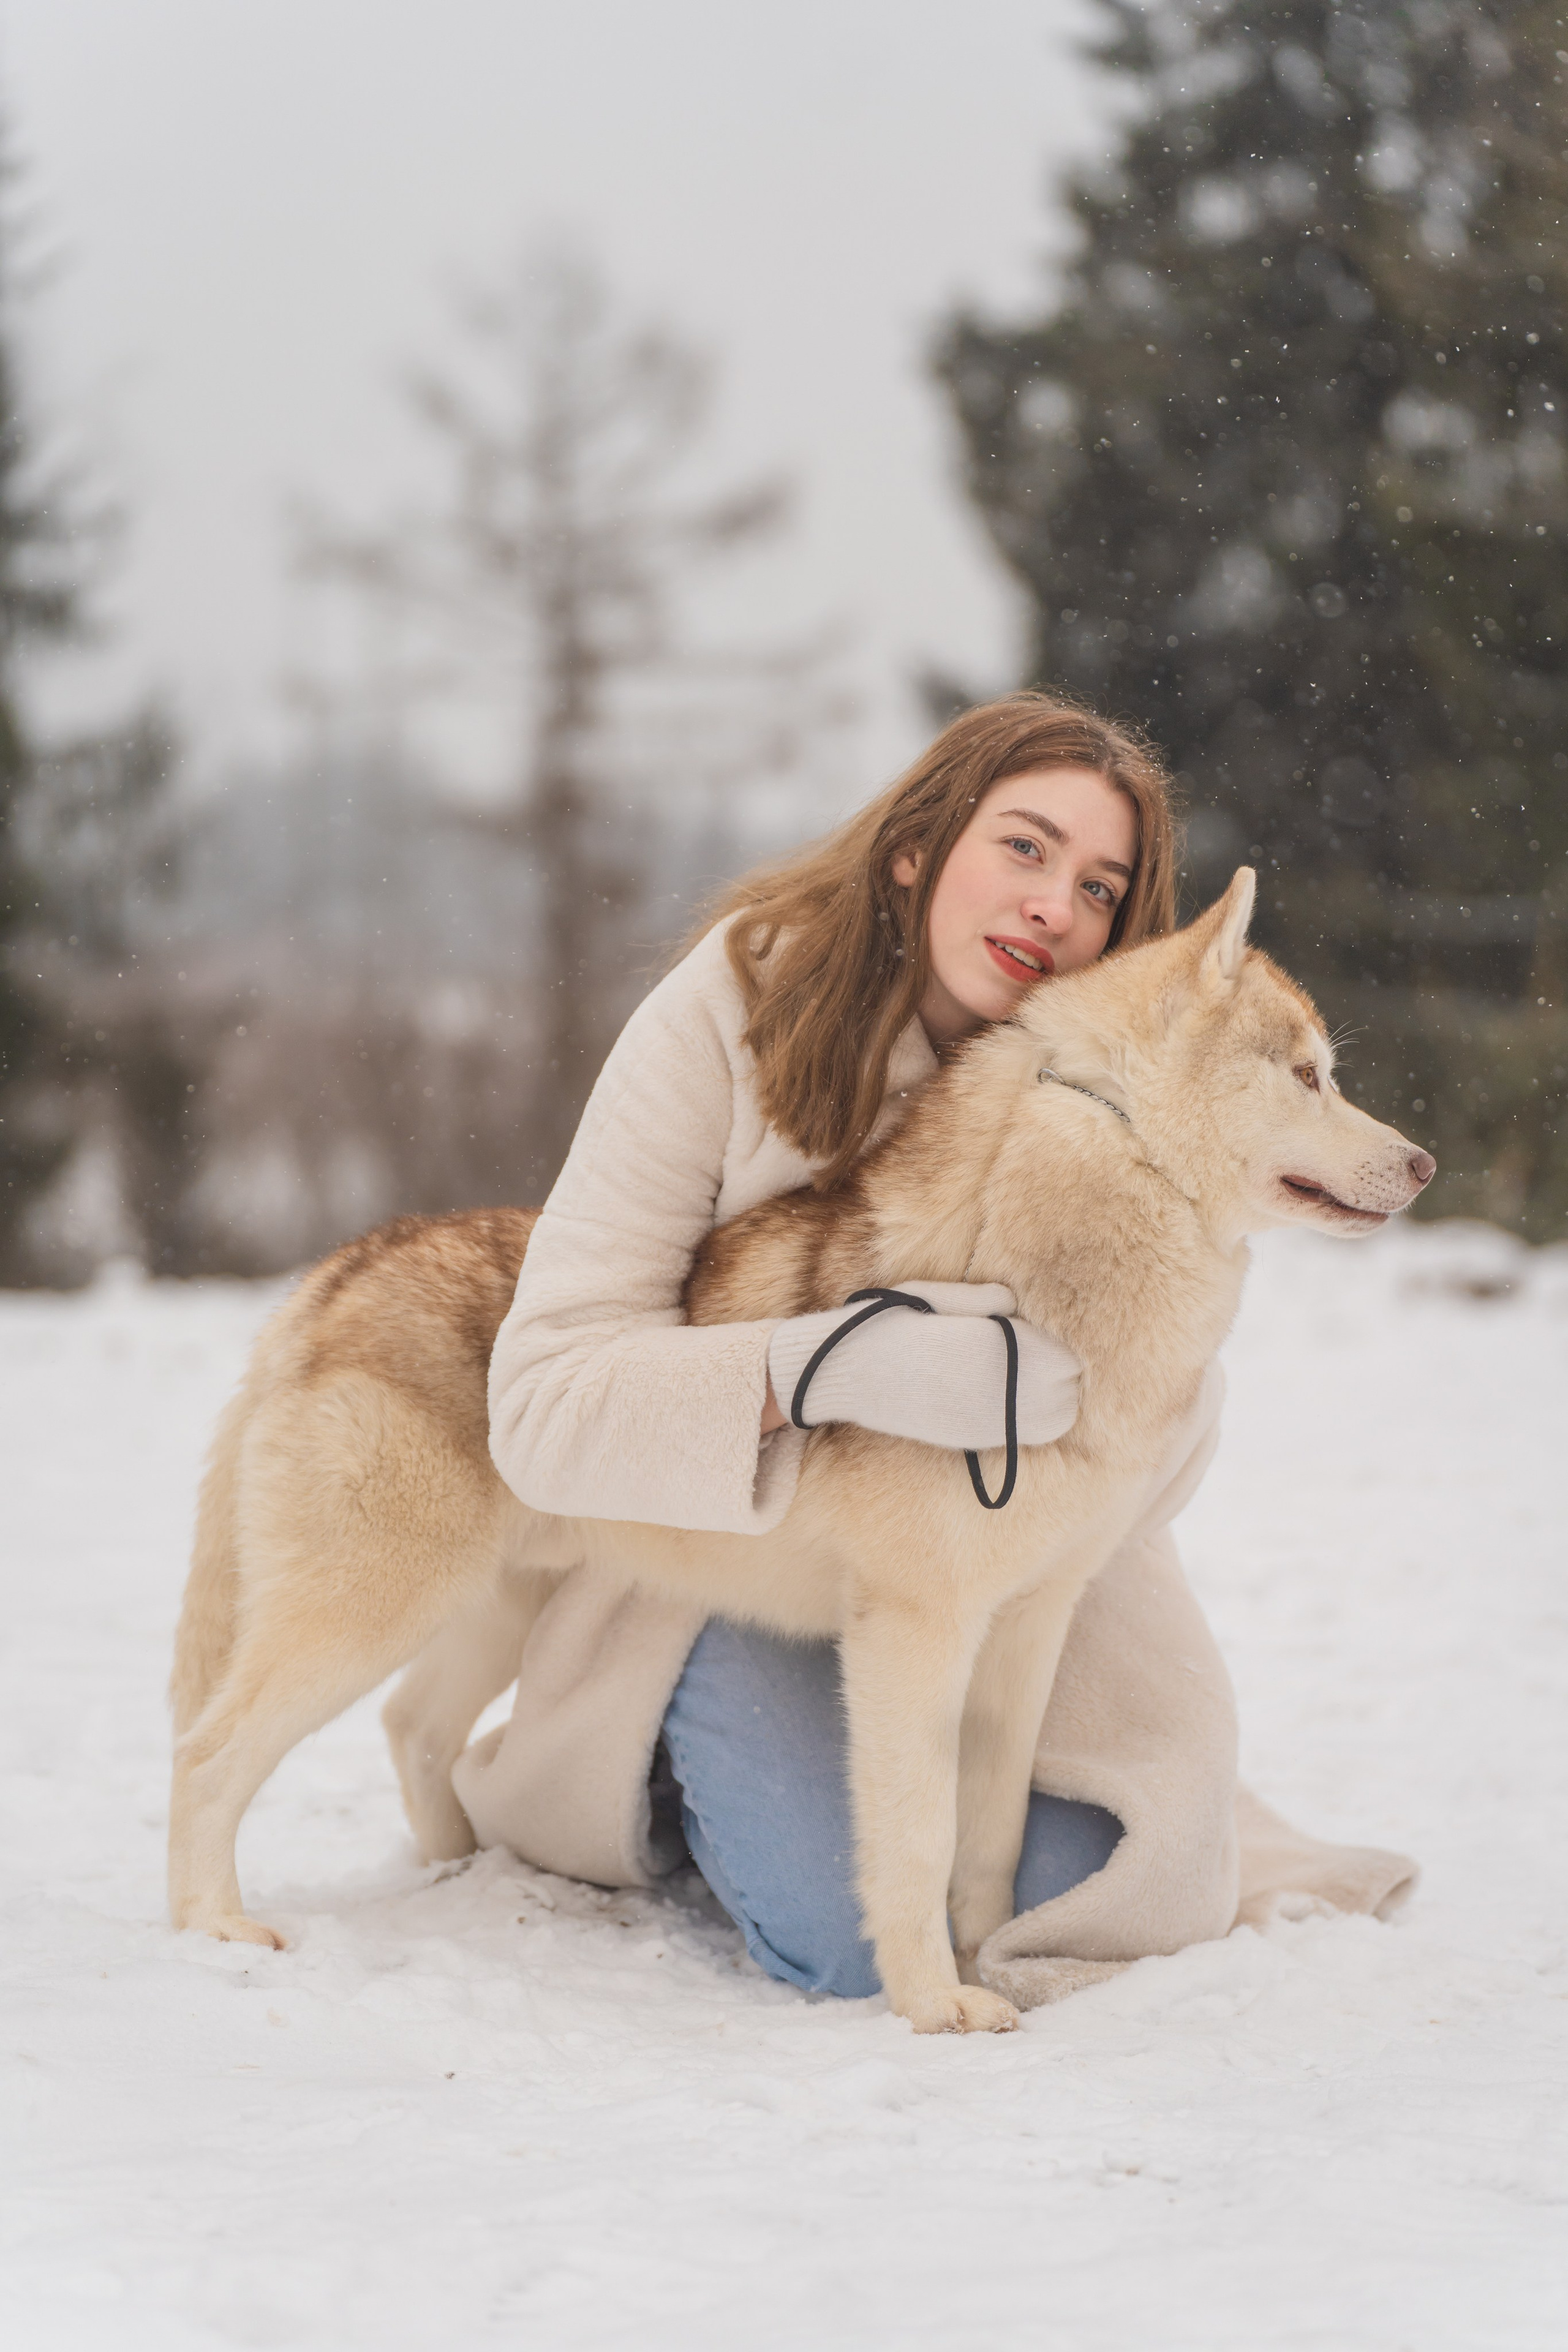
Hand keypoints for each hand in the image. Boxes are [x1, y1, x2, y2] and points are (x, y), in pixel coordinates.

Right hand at [766, 1279, 1080, 1451]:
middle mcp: (1001, 1391)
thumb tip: (1015, 1303)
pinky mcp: (971, 1440)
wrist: (853, 1371)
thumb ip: (987, 1297)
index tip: (1031, 1333)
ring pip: (1055, 1420)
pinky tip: (1006, 1399)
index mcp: (1000, 1348)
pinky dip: (1028, 1419)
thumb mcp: (941, 1294)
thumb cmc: (894, 1322)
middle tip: (1031, 1354)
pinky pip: (1023, 1436)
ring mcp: (988, 1421)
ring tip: (1023, 1378)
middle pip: (1068, 1393)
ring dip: (1050, 1400)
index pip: (1066, 1359)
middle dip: (1059, 1374)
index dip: (1054, 1345)